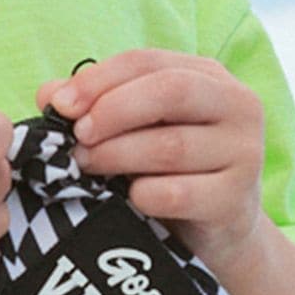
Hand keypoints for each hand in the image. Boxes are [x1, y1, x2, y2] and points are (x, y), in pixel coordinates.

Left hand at [36, 50, 264, 277]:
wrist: (217, 233)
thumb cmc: (170, 171)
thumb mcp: (134, 131)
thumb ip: (94, 106)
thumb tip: (48, 94)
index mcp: (209, 77)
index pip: (149, 61)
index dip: (100, 80)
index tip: (61, 106)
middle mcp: (238, 106)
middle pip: (170, 92)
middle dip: (112, 112)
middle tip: (78, 137)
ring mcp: (245, 153)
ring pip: (170, 146)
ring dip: (117, 155)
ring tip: (87, 166)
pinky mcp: (236, 200)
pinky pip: (178, 194)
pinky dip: (144, 195)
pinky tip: (131, 199)